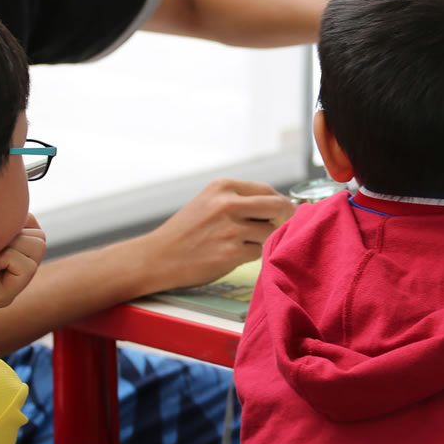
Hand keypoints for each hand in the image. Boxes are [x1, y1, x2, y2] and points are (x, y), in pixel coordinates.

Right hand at [0, 215, 46, 318]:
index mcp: (8, 290)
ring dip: (13, 230)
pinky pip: (28, 221)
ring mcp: (18, 256)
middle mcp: (18, 273)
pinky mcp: (13, 240)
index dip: (6, 256)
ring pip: (37, 234)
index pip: (26, 267)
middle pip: (37, 247)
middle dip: (12, 241)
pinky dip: (13, 219)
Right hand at [141, 179, 294, 289]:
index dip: (279, 203)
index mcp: (222, 186)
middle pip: (277, 207)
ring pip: (270, 232)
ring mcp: (230, 229)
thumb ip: (239, 200)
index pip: (267, 190)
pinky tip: (234, 255)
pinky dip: (252, 255)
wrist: (158, 257)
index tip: (283, 212)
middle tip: (283, 227)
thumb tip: (280, 205)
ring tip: (243, 243)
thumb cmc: (186, 231)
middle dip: (285, 218)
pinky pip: (259, 252)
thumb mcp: (208, 202)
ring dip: (264, 240)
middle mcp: (227, 203)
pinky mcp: (231, 253)